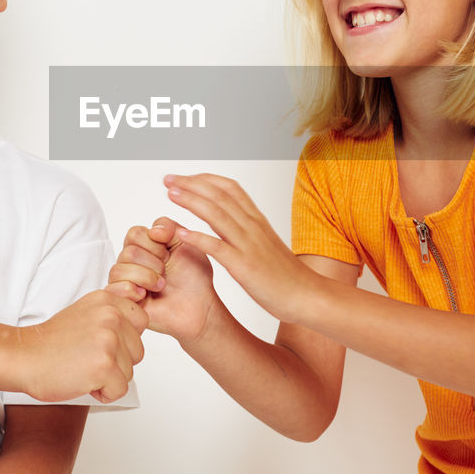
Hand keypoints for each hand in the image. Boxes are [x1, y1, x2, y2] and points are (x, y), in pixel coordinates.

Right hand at [18, 289, 146, 403]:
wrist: (24, 357)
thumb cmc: (53, 342)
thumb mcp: (85, 311)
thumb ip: (113, 308)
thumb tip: (141, 295)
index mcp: (107, 300)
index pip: (141, 322)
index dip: (124, 340)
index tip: (100, 343)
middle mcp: (111, 316)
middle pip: (137, 351)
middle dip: (117, 362)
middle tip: (87, 357)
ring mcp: (108, 340)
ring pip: (129, 372)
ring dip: (108, 378)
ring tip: (82, 367)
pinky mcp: (104, 366)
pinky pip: (119, 390)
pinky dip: (103, 393)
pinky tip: (82, 380)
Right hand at [109, 219, 217, 345]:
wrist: (200, 306)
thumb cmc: (193, 276)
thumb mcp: (185, 243)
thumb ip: (169, 227)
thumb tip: (153, 230)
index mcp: (143, 246)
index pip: (134, 233)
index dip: (154, 244)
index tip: (169, 255)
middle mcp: (131, 263)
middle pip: (128, 252)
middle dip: (153, 263)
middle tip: (166, 274)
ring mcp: (126, 281)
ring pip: (118, 270)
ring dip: (146, 277)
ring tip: (160, 286)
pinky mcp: (123, 301)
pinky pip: (113, 289)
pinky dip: (132, 290)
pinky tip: (146, 295)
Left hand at [163, 174, 315, 322]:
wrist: (307, 295)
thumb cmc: (286, 274)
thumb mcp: (266, 243)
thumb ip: (248, 229)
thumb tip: (230, 218)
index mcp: (257, 220)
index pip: (229, 188)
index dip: (204, 179)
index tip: (184, 178)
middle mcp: (252, 226)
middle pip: (219, 195)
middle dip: (191, 184)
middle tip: (168, 179)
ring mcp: (249, 245)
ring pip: (217, 214)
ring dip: (192, 201)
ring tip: (171, 194)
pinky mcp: (245, 266)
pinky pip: (218, 248)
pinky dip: (199, 238)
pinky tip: (182, 233)